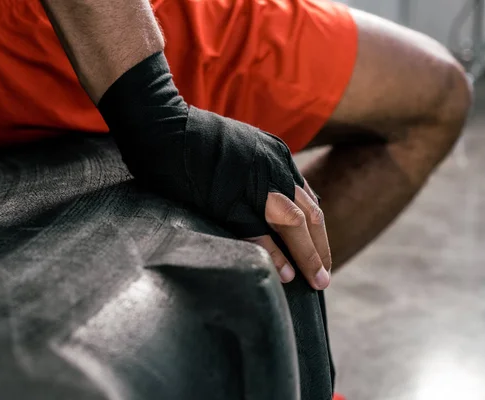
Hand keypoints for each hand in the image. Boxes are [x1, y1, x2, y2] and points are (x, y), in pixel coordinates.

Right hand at [97, 51, 330, 289]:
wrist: (161, 123)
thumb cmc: (194, 139)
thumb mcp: (242, 147)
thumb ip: (260, 170)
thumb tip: (270, 204)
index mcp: (276, 156)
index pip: (308, 201)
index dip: (317, 232)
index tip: (319, 254)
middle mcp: (272, 167)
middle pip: (308, 215)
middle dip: (320, 248)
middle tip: (323, 277)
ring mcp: (250, 181)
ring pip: (293, 223)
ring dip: (307, 255)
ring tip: (315, 281)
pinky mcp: (226, 196)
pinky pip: (258, 231)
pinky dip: (275, 254)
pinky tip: (285, 273)